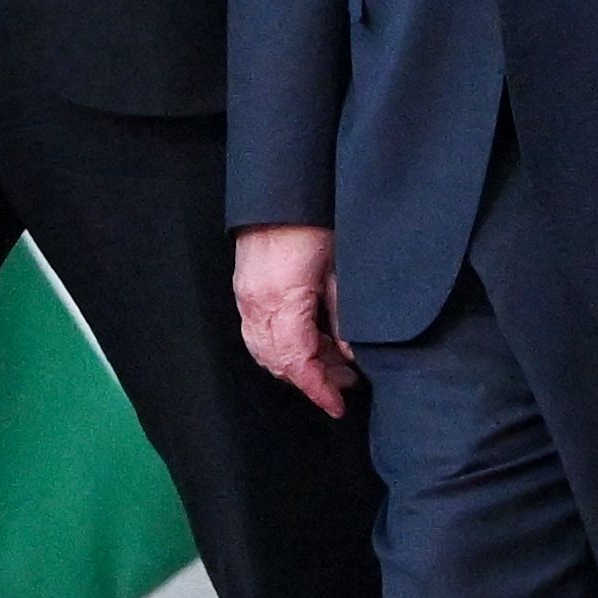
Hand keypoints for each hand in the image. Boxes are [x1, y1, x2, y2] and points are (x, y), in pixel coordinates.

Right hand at [233, 223, 355, 418]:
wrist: (282, 191)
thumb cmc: (313, 222)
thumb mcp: (340, 268)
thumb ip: (344, 314)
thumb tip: (351, 352)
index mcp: (281, 300)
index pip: (297, 362)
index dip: (318, 388)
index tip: (337, 406)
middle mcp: (256, 304)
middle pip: (279, 361)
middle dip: (313, 378)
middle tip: (348, 381)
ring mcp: (247, 297)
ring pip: (266, 350)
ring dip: (299, 363)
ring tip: (334, 362)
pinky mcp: (246, 289)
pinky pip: (260, 332)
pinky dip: (285, 345)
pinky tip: (312, 340)